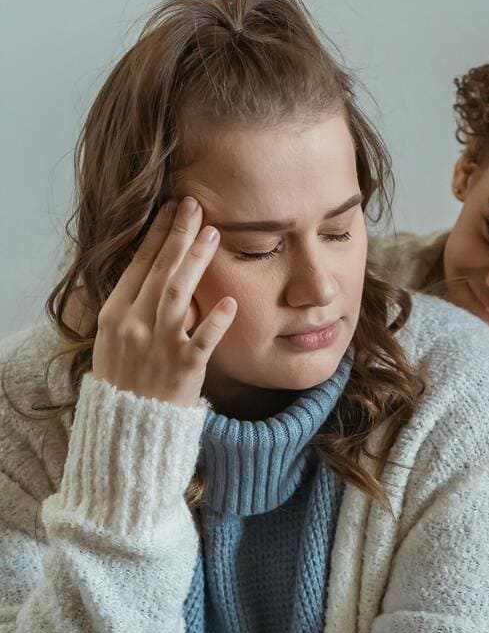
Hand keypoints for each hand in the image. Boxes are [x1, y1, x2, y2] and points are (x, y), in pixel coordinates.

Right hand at [92, 196, 236, 406]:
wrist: (128, 428)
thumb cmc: (126, 380)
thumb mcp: (114, 340)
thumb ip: (133, 306)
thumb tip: (154, 272)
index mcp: (114, 315)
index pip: (138, 266)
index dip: (156, 235)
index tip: (171, 207)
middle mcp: (134, 325)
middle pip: (159, 272)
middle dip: (178, 235)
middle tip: (195, 205)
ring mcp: (159, 346)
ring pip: (178, 296)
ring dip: (195, 262)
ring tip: (213, 234)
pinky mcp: (184, 369)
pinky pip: (202, 341)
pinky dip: (216, 321)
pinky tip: (231, 302)